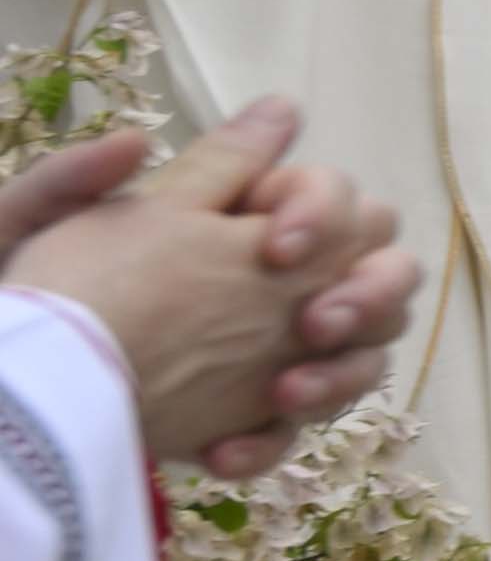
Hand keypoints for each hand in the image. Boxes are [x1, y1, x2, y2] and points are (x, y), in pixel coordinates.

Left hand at [0, 103, 421, 471]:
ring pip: (361, 358)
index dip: (326, 217)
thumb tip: (283, 108)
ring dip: (338, 374)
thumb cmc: (42, 290)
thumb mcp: (100, 216)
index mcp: (246, 228)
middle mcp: (276, 287)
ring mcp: (271, 355)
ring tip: (284, 393)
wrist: (11, 386)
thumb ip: (203, 165)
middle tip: (313, 323)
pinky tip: (219, 452)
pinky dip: (265, 442)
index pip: (343, 203)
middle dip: (367, 296)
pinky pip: (288, 434)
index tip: (274, 248)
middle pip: (382, 276)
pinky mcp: (245, 420)